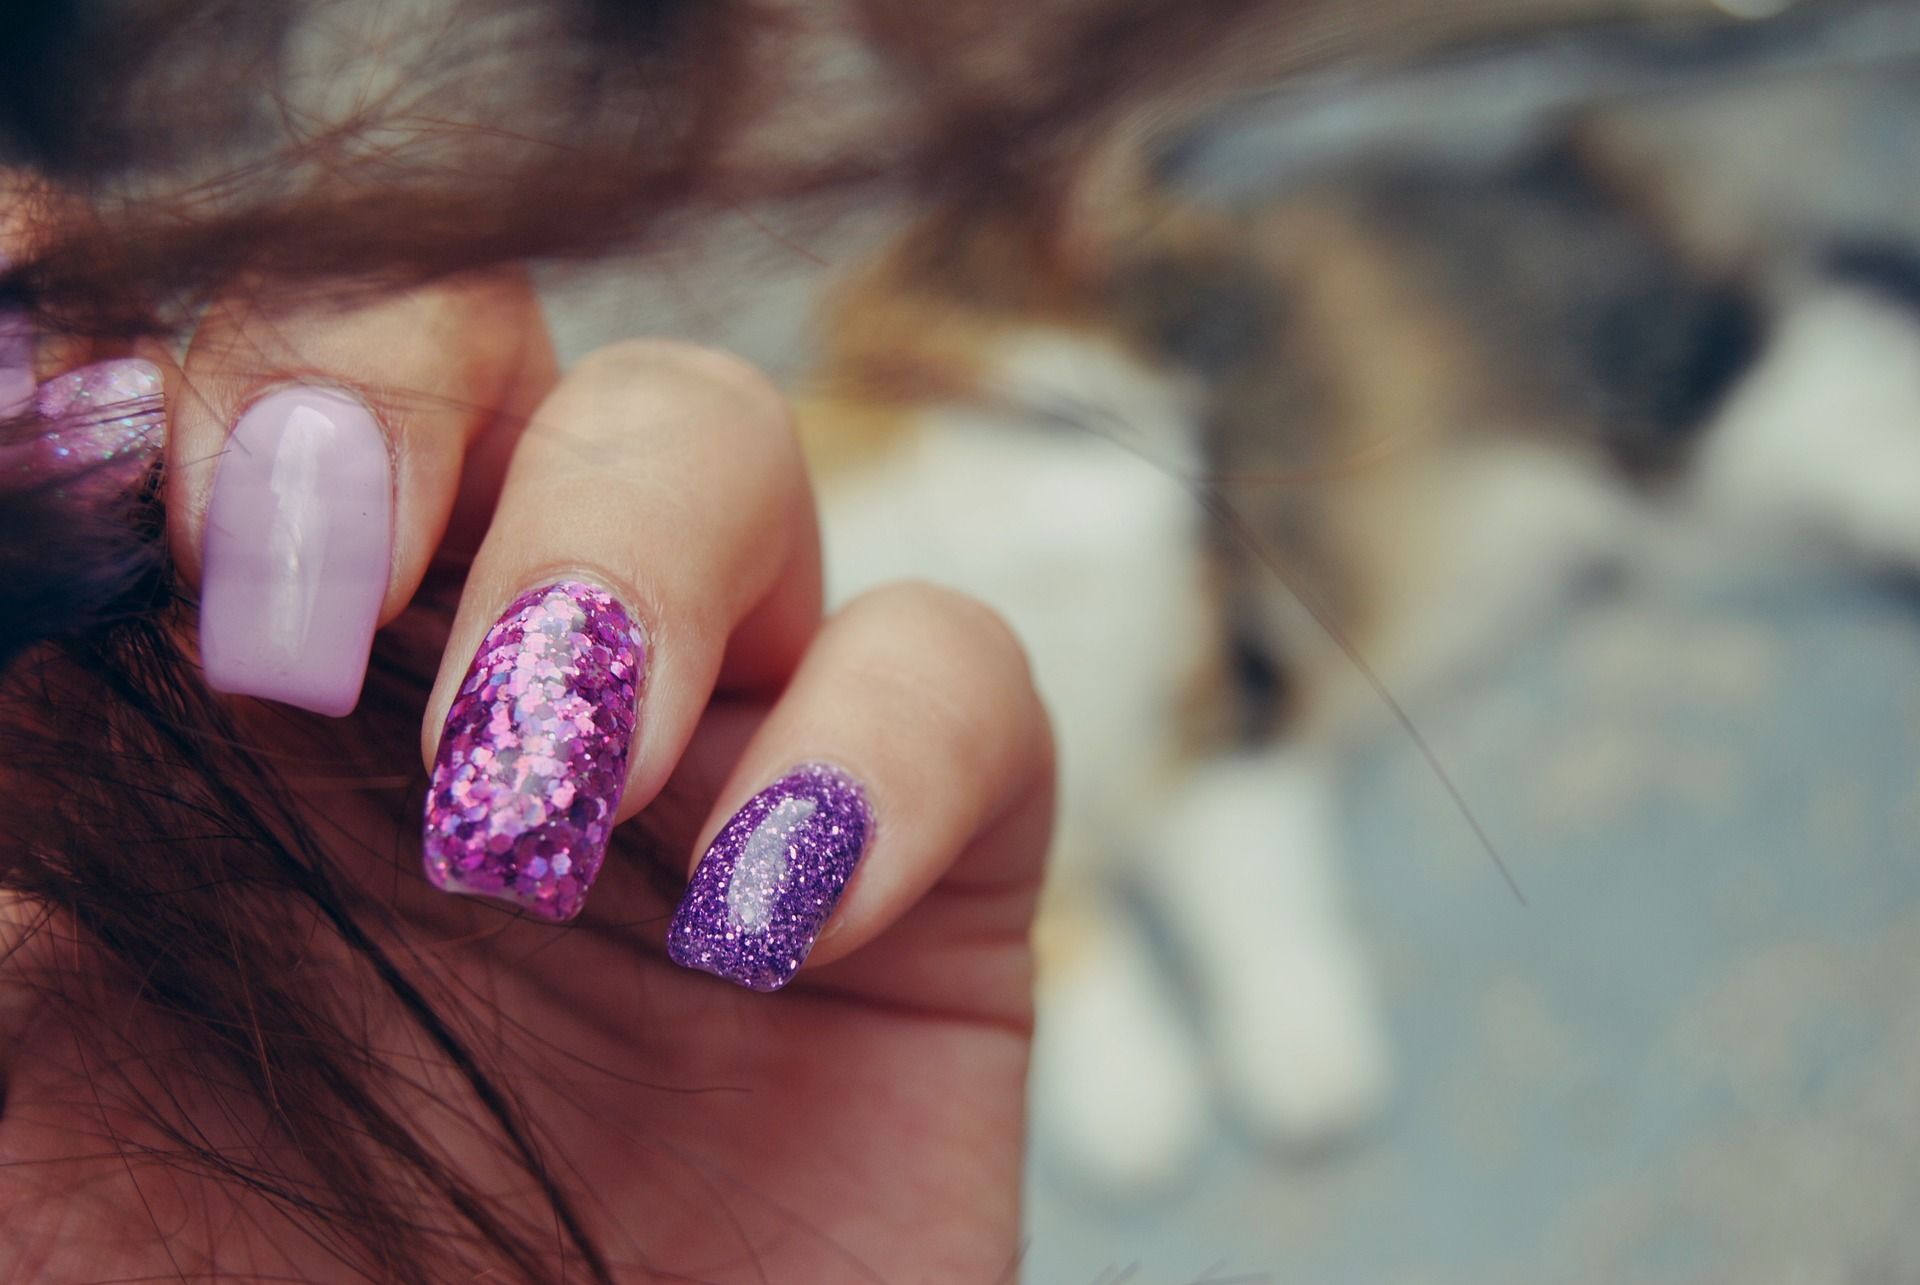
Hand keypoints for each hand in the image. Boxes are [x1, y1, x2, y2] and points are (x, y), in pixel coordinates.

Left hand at [2, 273, 1053, 1281]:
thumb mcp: (2, 1069)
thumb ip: (1, 790)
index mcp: (216, 690)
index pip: (212, 369)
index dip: (175, 329)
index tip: (113, 480)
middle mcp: (458, 677)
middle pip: (474, 337)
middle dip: (396, 394)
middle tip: (307, 622)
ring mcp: (705, 757)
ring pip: (721, 437)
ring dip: (629, 555)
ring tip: (544, 803)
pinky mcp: (917, 869)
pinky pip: (962, 679)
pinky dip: (887, 753)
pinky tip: (783, 931)